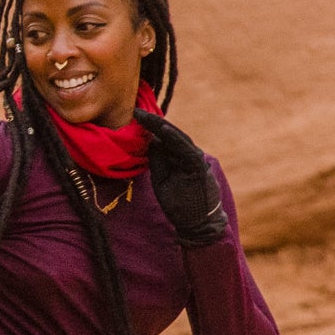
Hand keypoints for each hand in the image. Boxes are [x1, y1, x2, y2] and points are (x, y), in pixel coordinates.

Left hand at [140, 115, 228, 248]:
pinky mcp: (199, 167)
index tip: (135, 116)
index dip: (150, 127)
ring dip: (162, 127)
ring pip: (178, 138)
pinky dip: (174, 139)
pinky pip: (186, 149)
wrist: (198, 223)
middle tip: (137, 111)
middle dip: (153, 123)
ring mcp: (196, 160)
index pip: (164, 138)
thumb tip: (147, 141)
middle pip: (170, 134)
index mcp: (179, 157)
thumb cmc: (179, 203)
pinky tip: (162, 130)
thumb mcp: (162, 179)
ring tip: (146, 117)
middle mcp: (189, 155)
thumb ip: (157, 160)